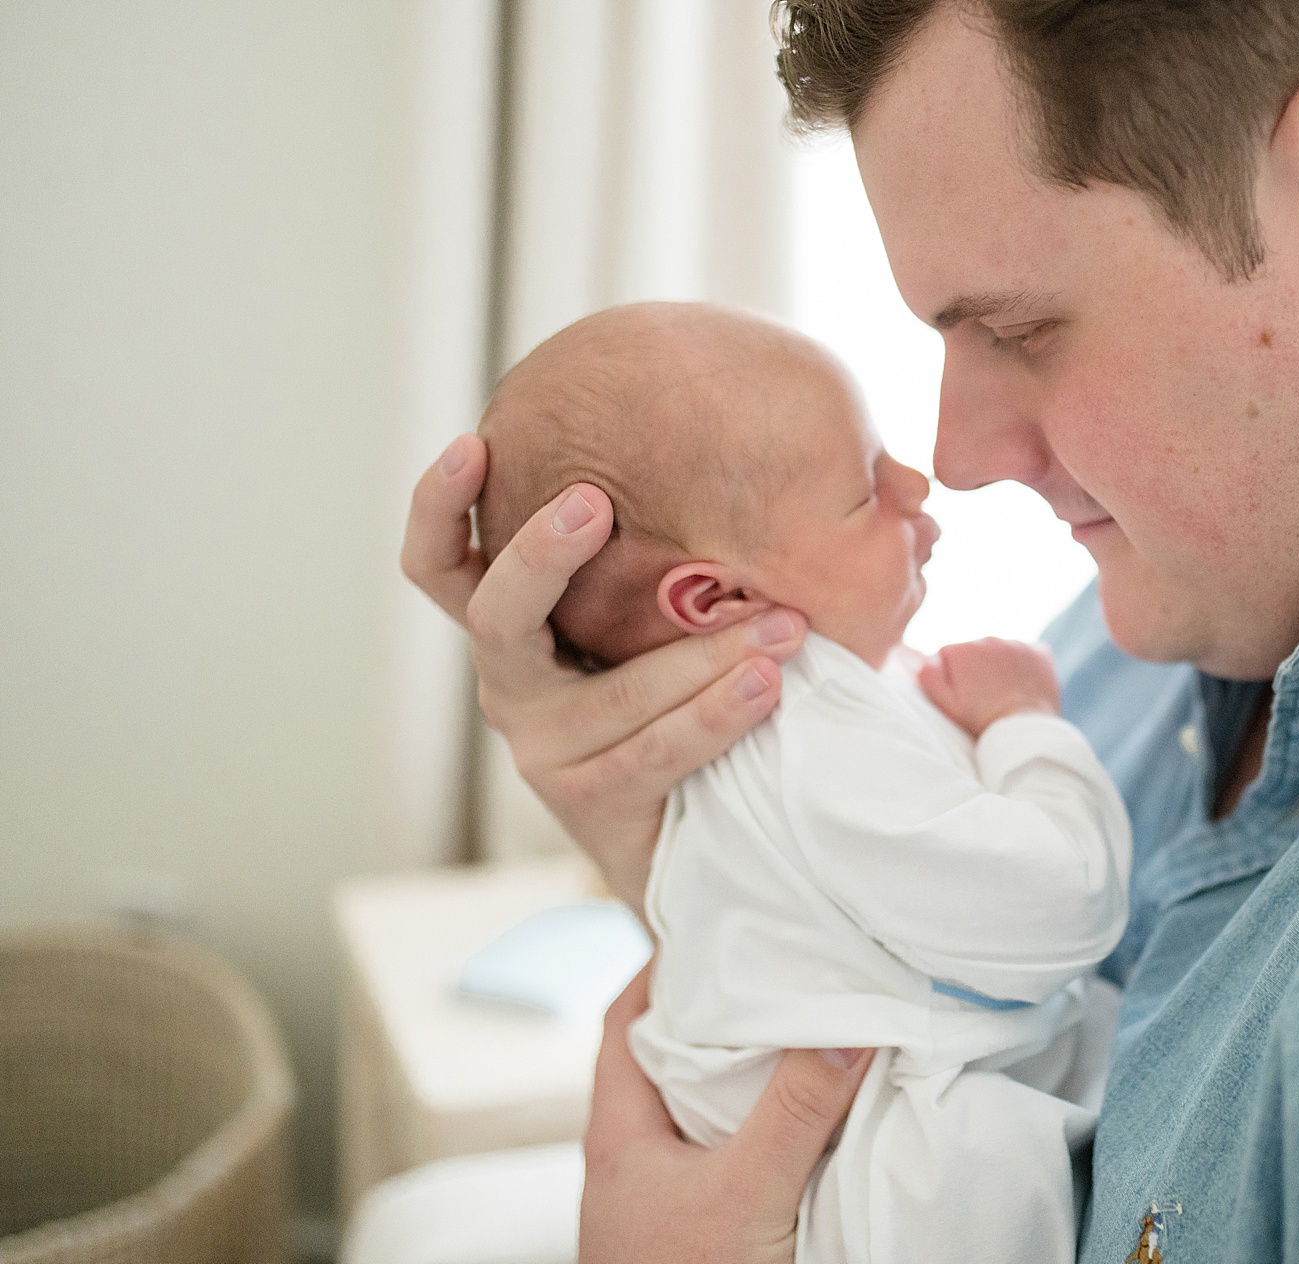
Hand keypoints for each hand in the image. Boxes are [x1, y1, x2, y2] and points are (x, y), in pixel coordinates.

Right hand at [399, 434, 806, 900]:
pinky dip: (715, 716)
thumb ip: (678, 562)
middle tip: (594, 499)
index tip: (471, 444)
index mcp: (515, 633)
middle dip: (541, 552)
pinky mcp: (586, 801)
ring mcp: (543, 749)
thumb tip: (789, 467)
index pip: (443, 566)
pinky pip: (654, 753)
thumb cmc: (685, 701)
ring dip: (709, 653)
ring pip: (620, 692)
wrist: (690, 844)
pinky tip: (766, 686)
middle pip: (495, 612)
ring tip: (782, 624)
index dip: (439, 508)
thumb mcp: (662, 624)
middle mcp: (512, 685)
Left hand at [580, 969, 872, 1262]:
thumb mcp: (746, 1194)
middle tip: (765, 979)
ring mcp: (654, 1195)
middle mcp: (628, 1158)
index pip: (622, 1022)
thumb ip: (795, 1115)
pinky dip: (751, 1128)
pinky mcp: (685, 1226)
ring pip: (692, 1110)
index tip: (705, 933)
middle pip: (662, 1060)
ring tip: (790, 1040)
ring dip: (736, 1077)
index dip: (660, 970)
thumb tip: (848, 1034)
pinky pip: (717, 1154)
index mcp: (617, 1133)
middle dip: (714, 1018)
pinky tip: (793, 1129)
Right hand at [917, 637, 1061, 738]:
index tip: (965, 694)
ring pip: (1001, 651)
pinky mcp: (1040, 652)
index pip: (951, 655)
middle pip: (976, 650)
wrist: (1023, 729)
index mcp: (963, 649)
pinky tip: (1021, 684)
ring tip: (1003, 691)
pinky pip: (1026, 653)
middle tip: (984, 695)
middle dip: (978, 668)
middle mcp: (990, 639)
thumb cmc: (981, 719)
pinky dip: (1023, 665)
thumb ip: (929, 676)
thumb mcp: (946, 704)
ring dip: (1000, 666)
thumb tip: (927, 658)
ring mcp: (1017, 644)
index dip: (955, 676)